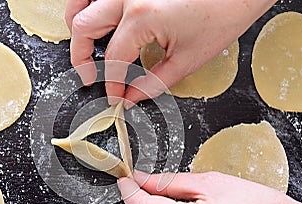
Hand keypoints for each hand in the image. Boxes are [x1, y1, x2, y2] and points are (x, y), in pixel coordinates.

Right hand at [66, 0, 275, 107]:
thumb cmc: (223, 14)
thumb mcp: (188, 59)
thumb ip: (153, 83)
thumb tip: (131, 97)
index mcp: (141, 18)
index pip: (114, 59)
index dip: (111, 84)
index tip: (115, 96)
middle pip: (84, 28)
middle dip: (81, 58)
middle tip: (89, 76)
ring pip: (81, 2)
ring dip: (77, 26)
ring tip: (85, 46)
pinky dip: (89, 5)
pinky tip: (96, 18)